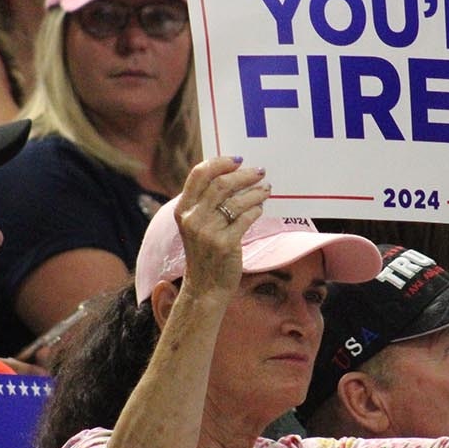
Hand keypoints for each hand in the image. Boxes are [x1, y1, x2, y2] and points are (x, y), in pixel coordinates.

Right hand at [171, 156, 269, 303]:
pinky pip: (246, 218)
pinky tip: (260, 208)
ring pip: (236, 200)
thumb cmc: (205, 253)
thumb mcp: (196, 225)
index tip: (237, 160)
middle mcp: (192, 218)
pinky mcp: (224, 244)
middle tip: (260, 172)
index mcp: (183, 209)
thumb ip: (205, 202)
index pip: (198, 174)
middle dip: (244, 175)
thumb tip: (231, 174)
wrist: (205, 287)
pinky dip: (256, 210)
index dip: (219, 163)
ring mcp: (207, 232)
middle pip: (221, 183)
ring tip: (265, 189)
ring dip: (255, 192)